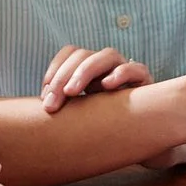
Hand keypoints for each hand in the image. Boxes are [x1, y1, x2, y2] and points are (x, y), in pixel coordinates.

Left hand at [38, 45, 152, 112]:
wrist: (141, 132)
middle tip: (51, 103)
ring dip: (85, 71)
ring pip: (107, 55)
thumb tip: (41, 107)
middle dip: (63, 77)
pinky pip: (135, 68)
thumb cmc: (106, 120)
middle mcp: (107, 64)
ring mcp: (126, 68)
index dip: (55, 68)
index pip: (70, 53)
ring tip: (71, 92)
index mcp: (90, 67)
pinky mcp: (145, 80)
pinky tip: (106, 86)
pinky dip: (120, 73)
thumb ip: (67, 104)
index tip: (44, 93)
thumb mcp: (82, 110)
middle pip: (83, 55)